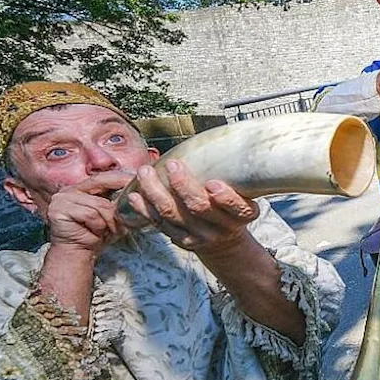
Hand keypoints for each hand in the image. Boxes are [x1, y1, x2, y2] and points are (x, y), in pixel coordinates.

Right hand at [43, 171, 132, 256]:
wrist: (78, 254)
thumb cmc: (97, 234)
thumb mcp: (111, 214)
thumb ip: (119, 200)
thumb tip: (140, 190)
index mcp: (81, 187)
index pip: (104, 177)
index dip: (122, 177)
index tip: (139, 179)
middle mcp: (69, 190)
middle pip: (101, 185)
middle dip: (118, 199)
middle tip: (131, 206)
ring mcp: (61, 199)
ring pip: (99, 204)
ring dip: (109, 220)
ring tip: (108, 230)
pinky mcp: (58, 210)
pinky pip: (90, 214)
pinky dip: (98, 225)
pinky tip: (95, 233)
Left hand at [126, 159, 259, 254]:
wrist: (225, 240)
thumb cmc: (231, 206)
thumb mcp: (244, 193)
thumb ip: (234, 174)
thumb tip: (217, 138)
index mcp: (243, 214)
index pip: (237, 208)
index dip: (225, 198)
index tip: (212, 183)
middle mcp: (222, 228)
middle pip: (199, 207)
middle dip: (183, 185)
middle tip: (172, 165)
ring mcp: (200, 236)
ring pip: (173, 214)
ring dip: (156, 192)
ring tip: (145, 172)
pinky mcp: (181, 240)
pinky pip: (159, 224)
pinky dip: (145, 209)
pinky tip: (135, 196)